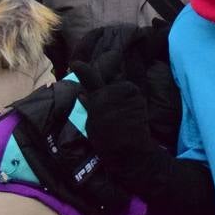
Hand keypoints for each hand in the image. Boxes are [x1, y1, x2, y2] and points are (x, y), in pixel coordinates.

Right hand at [73, 74, 164, 196]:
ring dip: (121, 94)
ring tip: (120, 112)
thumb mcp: (91, 124)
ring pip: (122, 87)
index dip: (82, 69)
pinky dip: (130, 99)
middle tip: (110, 106)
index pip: (88, 77)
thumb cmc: (107, 142)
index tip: (75, 63)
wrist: (131, 151)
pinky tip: (129, 113)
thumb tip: (83, 94)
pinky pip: (132, 93)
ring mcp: (128, 92)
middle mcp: (113, 91)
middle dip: (109, 88)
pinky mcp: (139, 96)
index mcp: (98, 98)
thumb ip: (89, 106)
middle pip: (110, 82)